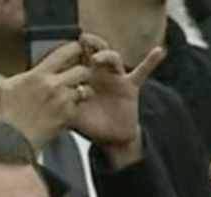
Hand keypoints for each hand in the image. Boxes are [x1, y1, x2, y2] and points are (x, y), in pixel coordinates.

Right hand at [0, 41, 90, 150]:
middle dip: (82, 73)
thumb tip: (10, 69)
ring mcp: (62, 103)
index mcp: (37, 75)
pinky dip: (78, 108)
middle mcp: (53, 86)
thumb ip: (17, 77)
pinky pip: (80, 108)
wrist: (7, 140)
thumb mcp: (3, 88)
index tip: (75, 50)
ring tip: (73, 95)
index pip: (64, 53)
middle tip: (77, 76)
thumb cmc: (2, 115)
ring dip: (82, 92)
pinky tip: (69, 111)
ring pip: (85, 90)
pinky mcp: (67, 119)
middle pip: (82, 71)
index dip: (74, 49)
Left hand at [70, 33, 163, 166]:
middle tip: (82, 42)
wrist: (112, 140)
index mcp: (81, 76)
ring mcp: (115, 77)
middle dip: (88, 44)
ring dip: (106, 54)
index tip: (65, 55)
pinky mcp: (130, 86)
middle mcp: (98, 73)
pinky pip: (143, 71)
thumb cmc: (91, 125)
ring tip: (99, 58)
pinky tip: (159, 50)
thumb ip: (64, 105)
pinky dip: (151, 61)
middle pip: (93, 50)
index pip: (76, 57)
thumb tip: (51, 101)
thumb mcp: (72, 115)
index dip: (71, 53)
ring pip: (113, 58)